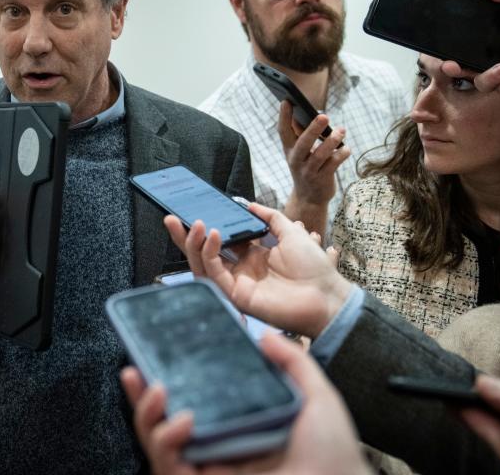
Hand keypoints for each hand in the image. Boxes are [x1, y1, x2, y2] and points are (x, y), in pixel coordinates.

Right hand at [121, 334, 369, 474]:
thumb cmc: (334, 453)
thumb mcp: (315, 395)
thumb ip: (293, 362)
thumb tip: (264, 334)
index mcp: (236, 427)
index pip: (191, 402)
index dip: (168, 382)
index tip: (154, 355)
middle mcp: (218, 449)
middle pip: (163, 423)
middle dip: (140, 398)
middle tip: (133, 370)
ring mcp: (209, 469)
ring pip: (156, 444)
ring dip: (146, 415)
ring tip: (158, 389)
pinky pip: (169, 466)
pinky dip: (167, 441)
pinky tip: (183, 420)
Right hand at [164, 203, 350, 337]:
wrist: (327, 296)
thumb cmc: (314, 269)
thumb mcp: (291, 232)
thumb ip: (270, 217)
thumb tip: (248, 204)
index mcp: (252, 258)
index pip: (220, 242)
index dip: (205, 229)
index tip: (195, 211)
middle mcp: (240, 272)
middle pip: (204, 254)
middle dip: (186, 237)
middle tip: (172, 218)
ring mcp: (237, 284)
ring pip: (203, 264)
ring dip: (195, 244)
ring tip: (197, 224)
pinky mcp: (236, 295)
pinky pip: (215, 274)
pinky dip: (209, 254)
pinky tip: (214, 236)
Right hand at [278, 102, 349, 206]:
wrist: (309, 198)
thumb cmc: (306, 167)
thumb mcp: (299, 152)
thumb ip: (303, 135)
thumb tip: (314, 114)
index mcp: (289, 150)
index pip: (283, 131)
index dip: (284, 117)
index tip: (287, 101)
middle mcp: (296, 160)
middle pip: (303, 143)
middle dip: (313, 129)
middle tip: (324, 115)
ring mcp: (308, 171)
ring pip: (320, 155)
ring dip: (332, 141)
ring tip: (341, 130)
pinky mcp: (322, 179)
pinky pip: (333, 164)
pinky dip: (342, 154)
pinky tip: (347, 148)